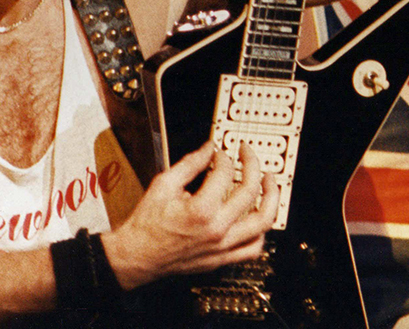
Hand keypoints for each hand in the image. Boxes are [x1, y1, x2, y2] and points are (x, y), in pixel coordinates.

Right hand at [102, 141, 279, 289]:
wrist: (138, 256)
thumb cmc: (148, 224)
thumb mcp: (164, 184)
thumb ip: (190, 164)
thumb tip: (208, 149)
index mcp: (201, 210)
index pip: (224, 173)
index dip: (224, 157)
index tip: (219, 153)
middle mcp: (217, 230)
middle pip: (250, 192)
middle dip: (252, 166)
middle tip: (249, 156)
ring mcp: (222, 247)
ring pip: (263, 222)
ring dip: (271, 198)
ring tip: (270, 183)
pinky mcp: (222, 259)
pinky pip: (253, 248)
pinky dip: (261, 232)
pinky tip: (258, 217)